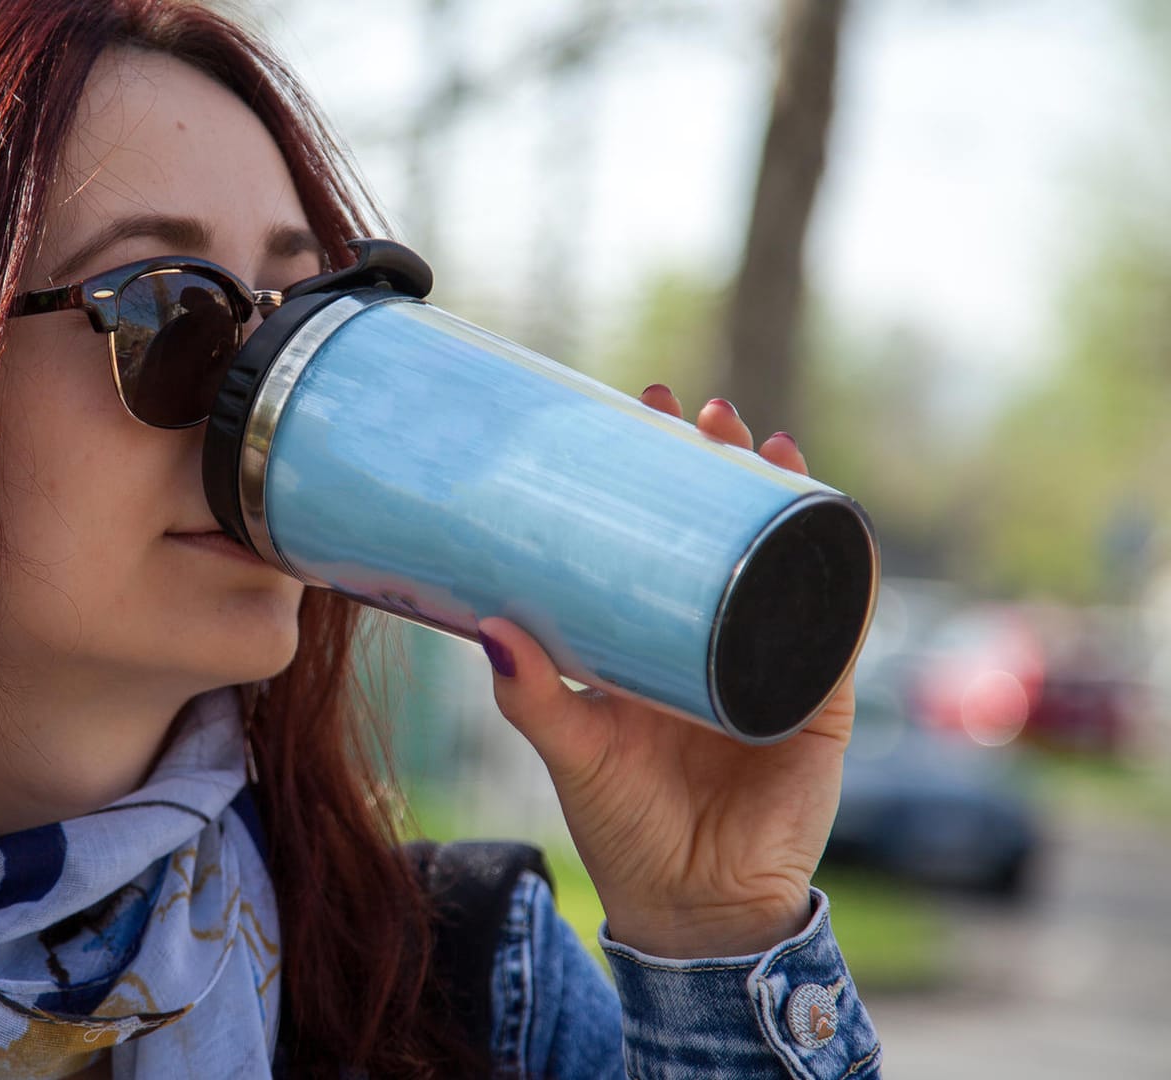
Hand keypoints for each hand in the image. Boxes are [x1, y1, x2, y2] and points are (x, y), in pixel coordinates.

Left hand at [476, 388, 854, 957]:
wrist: (693, 908)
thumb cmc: (623, 826)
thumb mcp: (571, 747)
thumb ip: (531, 695)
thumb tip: (488, 626)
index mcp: (654, 639)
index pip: (659, 536)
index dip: (654, 474)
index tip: (636, 410)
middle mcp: (715, 638)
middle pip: (727, 531)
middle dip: (718, 464)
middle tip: (697, 410)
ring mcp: (770, 662)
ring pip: (786, 560)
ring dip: (783, 496)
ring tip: (763, 442)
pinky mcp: (819, 699)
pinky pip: (841, 623)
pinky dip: (847, 570)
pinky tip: (839, 519)